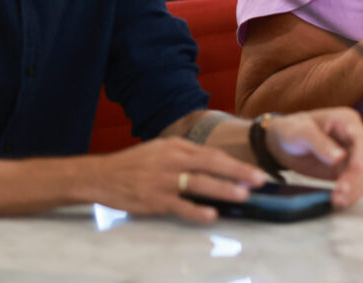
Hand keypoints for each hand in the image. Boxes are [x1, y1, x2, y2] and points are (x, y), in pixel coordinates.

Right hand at [87, 137, 266, 221]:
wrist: (103, 175)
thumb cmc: (137, 163)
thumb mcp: (163, 150)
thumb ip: (188, 154)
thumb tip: (217, 163)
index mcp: (178, 147)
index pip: (213, 154)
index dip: (235, 163)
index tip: (255, 170)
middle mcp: (173, 160)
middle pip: (211, 164)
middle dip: (238, 172)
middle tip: (259, 180)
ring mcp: (164, 180)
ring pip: (199, 184)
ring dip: (223, 189)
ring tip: (243, 195)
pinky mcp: (154, 199)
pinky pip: (179, 206)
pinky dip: (196, 211)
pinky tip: (211, 215)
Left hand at [266, 108, 362, 206]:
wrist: (282, 142)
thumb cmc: (292, 129)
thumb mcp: (302, 132)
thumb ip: (320, 143)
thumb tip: (340, 158)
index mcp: (346, 121)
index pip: (360, 137)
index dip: (361, 153)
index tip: (357, 168)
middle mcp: (353, 138)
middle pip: (361, 159)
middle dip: (354, 176)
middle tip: (342, 189)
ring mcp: (350, 156)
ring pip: (359, 175)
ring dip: (351, 189)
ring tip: (337, 200)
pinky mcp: (344, 172)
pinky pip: (352, 184)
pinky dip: (348, 195)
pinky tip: (338, 201)